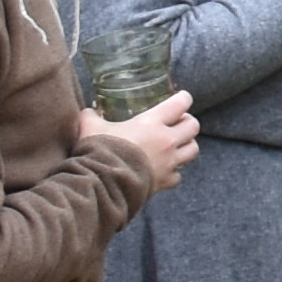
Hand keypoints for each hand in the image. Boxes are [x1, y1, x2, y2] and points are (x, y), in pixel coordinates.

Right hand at [85, 90, 201, 191]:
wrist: (101, 183)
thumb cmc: (99, 151)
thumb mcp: (91, 128)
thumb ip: (91, 117)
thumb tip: (88, 112)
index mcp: (152, 123)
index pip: (180, 104)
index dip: (183, 99)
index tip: (182, 98)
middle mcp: (166, 141)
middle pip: (193, 126)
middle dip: (188, 122)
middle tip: (179, 122)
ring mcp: (168, 162)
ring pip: (193, 150)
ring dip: (187, 146)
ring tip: (178, 144)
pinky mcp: (164, 181)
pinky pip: (178, 176)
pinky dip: (174, 172)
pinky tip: (165, 170)